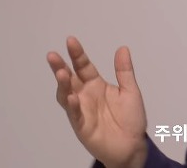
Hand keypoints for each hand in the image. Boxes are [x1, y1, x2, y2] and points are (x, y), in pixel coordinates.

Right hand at [47, 37, 147, 167]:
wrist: (133, 145)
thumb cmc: (131, 119)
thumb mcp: (130, 91)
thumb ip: (124, 71)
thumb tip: (122, 48)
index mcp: (96, 85)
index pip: (83, 66)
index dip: (77, 54)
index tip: (70, 41)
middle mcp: (85, 95)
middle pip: (69, 78)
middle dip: (60, 67)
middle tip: (53, 56)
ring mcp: (82, 110)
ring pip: (66, 95)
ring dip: (62, 85)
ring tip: (61, 73)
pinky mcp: (82, 125)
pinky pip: (74, 114)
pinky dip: (72, 106)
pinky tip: (71, 97)